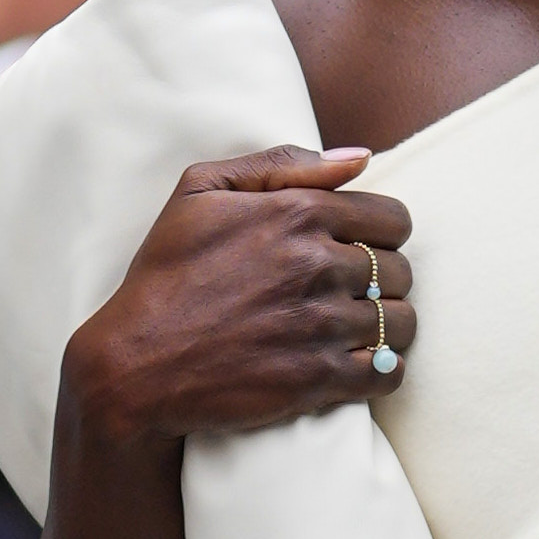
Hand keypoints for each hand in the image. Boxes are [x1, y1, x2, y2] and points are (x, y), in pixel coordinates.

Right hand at [64, 149, 412, 453]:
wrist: (136, 362)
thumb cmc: (166, 272)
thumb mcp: (200, 190)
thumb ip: (283, 163)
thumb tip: (361, 158)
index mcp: (298, 213)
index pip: (393, 219)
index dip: (383, 234)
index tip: (361, 249)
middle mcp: (318, 265)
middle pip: (402, 271)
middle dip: (386, 281)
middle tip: (354, 294)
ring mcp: (321, 324)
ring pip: (401, 322)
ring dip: (389, 327)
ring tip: (361, 332)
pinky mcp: (318, 379)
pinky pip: (389, 372)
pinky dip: (385, 370)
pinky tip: (362, 366)